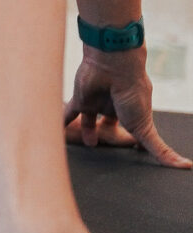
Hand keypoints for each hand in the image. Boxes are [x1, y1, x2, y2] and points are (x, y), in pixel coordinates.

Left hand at [64, 47, 191, 165]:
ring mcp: (97, 103)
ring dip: (88, 130)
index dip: (136, 142)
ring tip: (87, 143)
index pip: (136, 133)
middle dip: (110, 135)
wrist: (113, 66)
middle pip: (111, 126)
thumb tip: (186, 166)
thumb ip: (158, 148)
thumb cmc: (133, 93)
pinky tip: (53, 129)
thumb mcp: (145, 127)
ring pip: (90, 119)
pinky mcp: (79, 99)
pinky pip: (67, 112)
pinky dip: (60, 120)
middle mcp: (115, 109)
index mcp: (134, 115)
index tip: (137, 150)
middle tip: (107, 147)